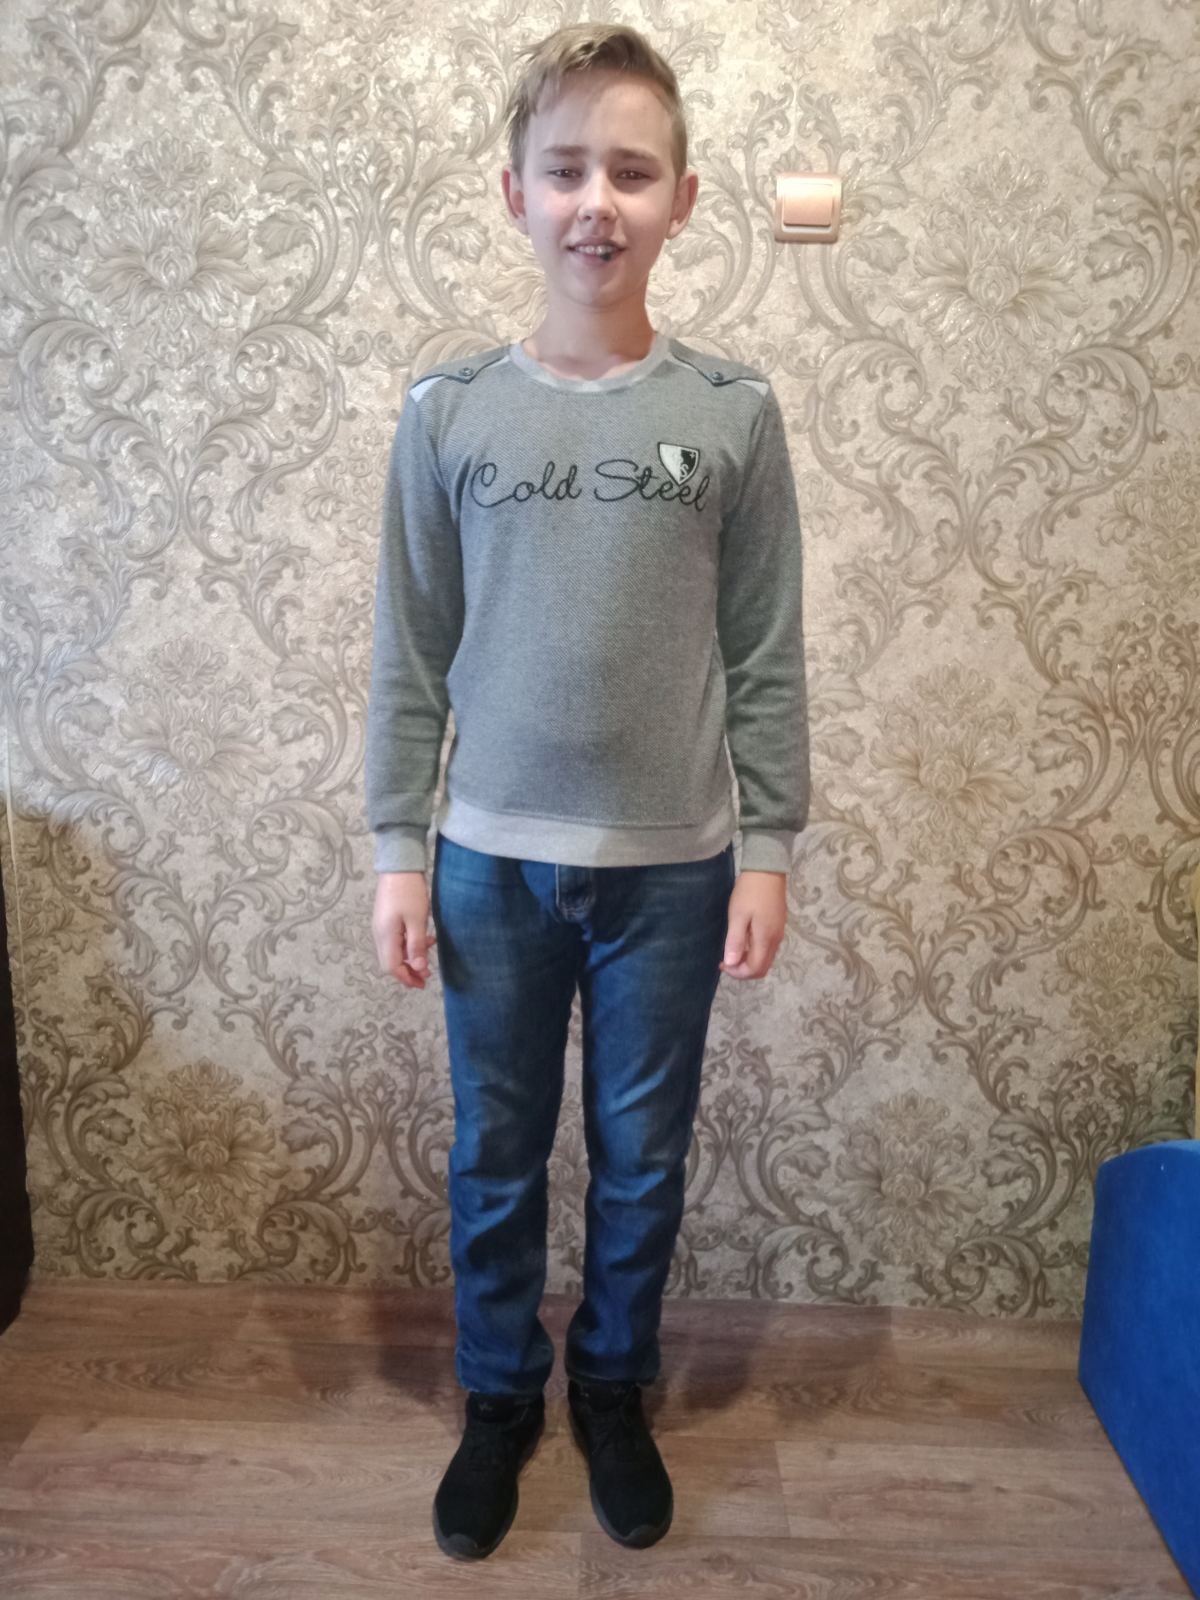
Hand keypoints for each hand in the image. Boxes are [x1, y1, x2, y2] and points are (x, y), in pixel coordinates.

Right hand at [373, 871, 437, 988]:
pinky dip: (409, 945)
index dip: (406, 978)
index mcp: (385, 936)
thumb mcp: (417, 920)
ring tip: (428, 957)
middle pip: (390, 962)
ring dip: (410, 958)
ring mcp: (381, 926)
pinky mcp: (386, 919)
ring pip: (394, 951)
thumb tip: (419, 969)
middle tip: (427, 975)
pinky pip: (396, 940)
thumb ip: (417, 946)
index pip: (391, 967)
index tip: (422, 984)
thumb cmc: (409, 892)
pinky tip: (424, 939)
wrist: (398, 866)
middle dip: (408, 971)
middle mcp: (379, 934)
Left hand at [719, 870, 786, 979]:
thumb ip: (735, 940)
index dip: (738, 973)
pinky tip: (743, 940)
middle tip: (726, 961)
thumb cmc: (749, 891)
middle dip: (743, 970)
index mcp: (766, 939)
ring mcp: (778, 932)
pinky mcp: (778, 925)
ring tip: (732, 950)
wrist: (767, 869)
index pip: (755, 969)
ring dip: (749, 961)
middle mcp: (776, 939)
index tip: (722, 964)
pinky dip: (754, 951)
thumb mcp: (738, 915)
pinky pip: (768, 947)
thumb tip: (731, 963)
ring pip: (766, 958)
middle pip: (762, 967)